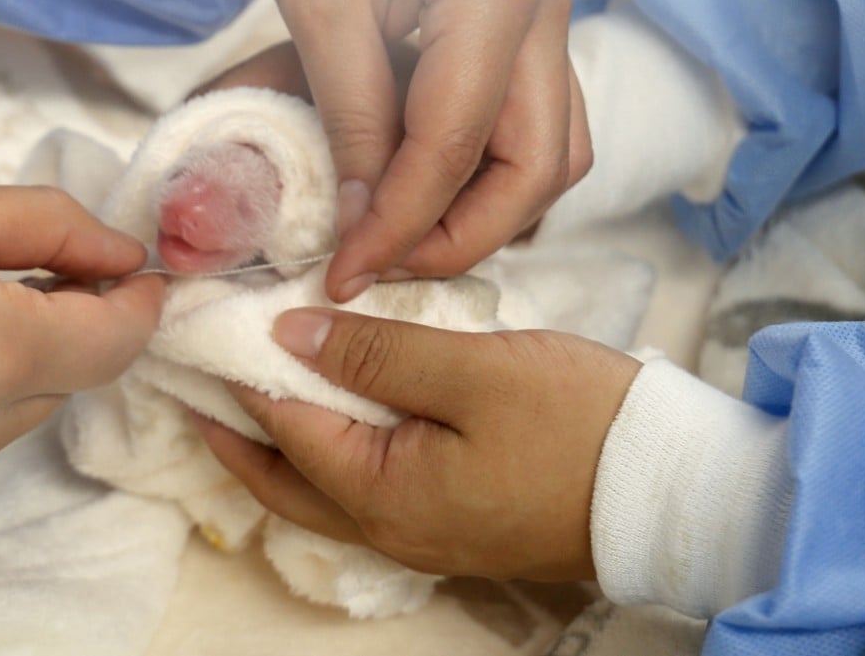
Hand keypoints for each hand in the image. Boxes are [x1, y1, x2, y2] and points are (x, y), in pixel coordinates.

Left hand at [193, 308, 639, 580]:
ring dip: (281, 445)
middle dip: (235, 434)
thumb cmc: (576, 423)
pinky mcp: (452, 520)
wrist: (670, 487)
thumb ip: (375, 355)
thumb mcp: (473, 373)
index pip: (285, 428)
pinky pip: (365, 489)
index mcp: (383, 493)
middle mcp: (390, 527)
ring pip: (323, 489)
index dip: (241, 376)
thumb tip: (289, 333)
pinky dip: (331, 452)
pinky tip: (336, 416)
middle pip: (285, 481)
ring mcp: (423, 532)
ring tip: (251, 396)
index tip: (204, 333)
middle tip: (195, 387)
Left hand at [241, 0, 589, 300]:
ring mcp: (548, 16)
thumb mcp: (319, 4)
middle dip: (462, 236)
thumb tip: (366, 222)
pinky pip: (540, 125)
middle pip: (538, 167)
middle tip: (384, 267)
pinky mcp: (531, 27)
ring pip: (555, 155)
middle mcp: (546, 8)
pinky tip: (433, 191)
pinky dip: (495, 175)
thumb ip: (352, 118)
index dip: (400, 225)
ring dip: (489, 213)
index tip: (348, 274)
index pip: (458, 148)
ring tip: (405, 238)